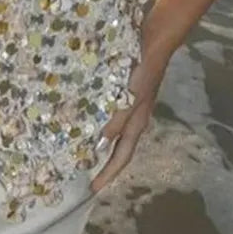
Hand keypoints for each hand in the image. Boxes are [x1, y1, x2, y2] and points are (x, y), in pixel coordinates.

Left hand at [89, 47, 168, 194]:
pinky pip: (110, 113)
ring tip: (79, 146)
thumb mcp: (128, 100)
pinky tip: (84, 115)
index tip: (92, 190)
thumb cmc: (142, 73)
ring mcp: (133, 105)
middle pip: (119, 148)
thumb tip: (99, 146)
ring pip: (114, 131)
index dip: (108, 174)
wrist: (153, 44)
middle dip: (103, 162)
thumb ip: (115, 122)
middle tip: (84, 171)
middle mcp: (136, 119)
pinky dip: (98, 120)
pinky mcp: (127, 91)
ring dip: (98, 141)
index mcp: (137, 125)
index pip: (122, 158)